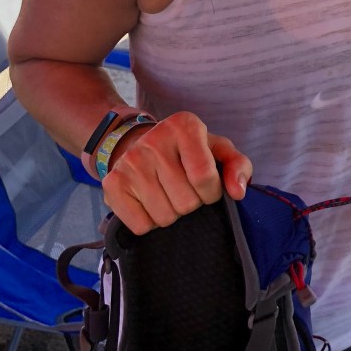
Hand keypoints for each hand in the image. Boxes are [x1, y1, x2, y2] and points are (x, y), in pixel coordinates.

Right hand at [102, 110, 251, 234]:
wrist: (138, 144)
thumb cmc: (186, 151)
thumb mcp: (217, 150)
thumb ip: (237, 166)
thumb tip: (238, 192)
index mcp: (184, 126)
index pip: (205, 177)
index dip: (212, 191)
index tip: (207, 186)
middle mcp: (154, 139)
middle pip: (186, 202)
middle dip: (191, 203)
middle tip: (183, 188)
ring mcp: (130, 162)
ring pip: (164, 217)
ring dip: (171, 213)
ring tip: (166, 193)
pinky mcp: (112, 184)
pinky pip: (141, 225)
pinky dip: (149, 222)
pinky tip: (149, 201)